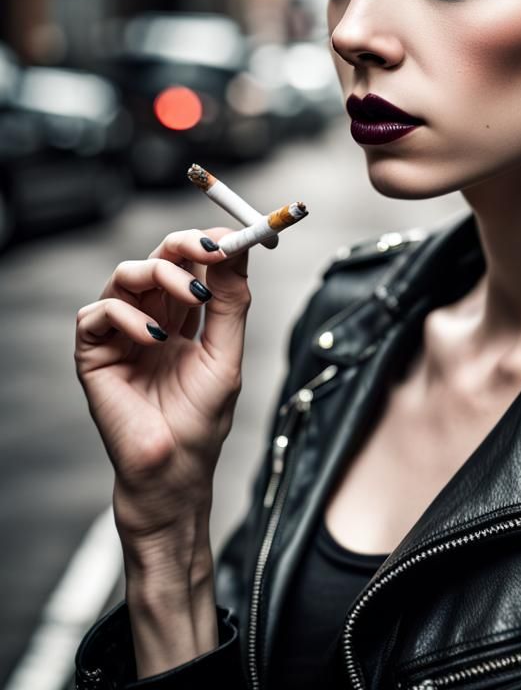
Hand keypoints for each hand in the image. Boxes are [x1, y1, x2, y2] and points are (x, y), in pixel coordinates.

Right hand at [74, 227, 250, 541]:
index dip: (208, 245)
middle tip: (210, 248)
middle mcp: (150, 318)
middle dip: (184, 246)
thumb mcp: (226, 354)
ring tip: (193, 296)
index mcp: (183, 318)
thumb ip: (231, 303)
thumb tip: (238, 251)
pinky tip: (156, 336)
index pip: (191, 264)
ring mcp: (120, 334)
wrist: (174, 472)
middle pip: (158, 259)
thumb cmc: (201, 420)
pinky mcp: (94, 355)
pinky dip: (127, 315)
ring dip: (161, 273)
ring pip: (125, 275)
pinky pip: (97, 313)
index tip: (234, 237)